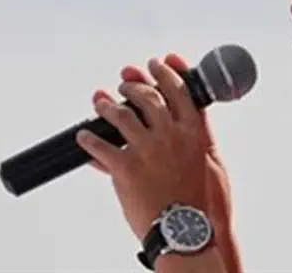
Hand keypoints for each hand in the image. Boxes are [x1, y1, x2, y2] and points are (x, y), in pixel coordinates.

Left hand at [75, 54, 235, 241]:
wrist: (184, 229)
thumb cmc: (196, 198)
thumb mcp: (208, 160)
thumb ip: (194, 134)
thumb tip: (183, 115)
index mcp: (192, 131)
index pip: (178, 90)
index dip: (166, 73)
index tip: (157, 63)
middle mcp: (171, 135)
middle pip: (148, 97)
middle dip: (133, 86)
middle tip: (124, 82)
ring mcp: (147, 150)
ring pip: (121, 115)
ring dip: (106, 106)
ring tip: (99, 103)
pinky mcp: (126, 167)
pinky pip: (100, 146)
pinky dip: (89, 139)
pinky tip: (83, 136)